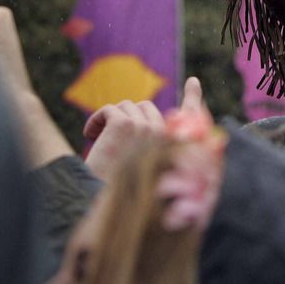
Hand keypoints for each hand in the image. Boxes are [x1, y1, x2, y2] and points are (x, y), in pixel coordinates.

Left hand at [83, 77, 208, 182]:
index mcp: (173, 146)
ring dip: (109, 119)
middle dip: (126, 117)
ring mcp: (146, 128)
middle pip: (145, 107)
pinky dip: (96, 120)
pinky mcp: (125, 125)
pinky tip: (90, 135)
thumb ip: (149, 151)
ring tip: (99, 139)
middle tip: (109, 135)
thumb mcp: (140, 172)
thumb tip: (143, 130)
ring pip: (126, 106)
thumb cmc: (117, 192)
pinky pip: (109, 109)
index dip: (194, 97)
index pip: (190, 116)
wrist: (96, 202)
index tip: (193, 82)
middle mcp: (164, 135)